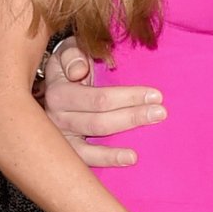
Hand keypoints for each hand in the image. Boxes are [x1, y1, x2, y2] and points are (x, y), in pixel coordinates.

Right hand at [42, 39, 166, 166]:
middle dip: (133, 117)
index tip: (156, 95)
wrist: (51, 83)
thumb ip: (73, 55)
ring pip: (93, 144)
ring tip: (144, 143)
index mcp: (59, 92)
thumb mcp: (68, 50)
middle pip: (99, 122)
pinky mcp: (66, 152)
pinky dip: (108, 160)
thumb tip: (78, 71)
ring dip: (120, 145)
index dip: (128, 97)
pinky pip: (86, 160)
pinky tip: (131, 159)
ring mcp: (61, 138)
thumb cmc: (69, 63)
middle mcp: (57, 117)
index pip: (98, 98)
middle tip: (161, 113)